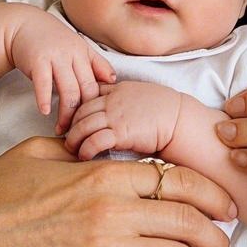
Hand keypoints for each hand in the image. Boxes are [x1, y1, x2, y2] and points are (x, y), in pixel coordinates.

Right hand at [0, 137, 235, 246]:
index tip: (224, 206)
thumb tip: (100, 145)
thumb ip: (80, 148)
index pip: (176, 178)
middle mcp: (112, 209)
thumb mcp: (40, 152)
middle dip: (217, 235)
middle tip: (227, 246)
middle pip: (186, 219)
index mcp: (104, 173)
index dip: (210, 193)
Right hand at [7, 10, 115, 132]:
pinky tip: (45, 112)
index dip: (97, 106)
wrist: (22, 25)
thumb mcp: (77, 47)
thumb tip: (113, 80)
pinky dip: (45, 100)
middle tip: (78, 132)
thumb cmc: (52, 40)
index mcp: (85, 54)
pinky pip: (43, 84)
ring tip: (61, 129)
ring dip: (66, 114)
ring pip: (68, 91)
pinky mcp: (37, 61)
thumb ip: (95, 63)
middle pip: (86, 90)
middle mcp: (73, 55)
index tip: (93, 122)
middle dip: (84, 115)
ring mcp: (56, 57)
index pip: (98, 84)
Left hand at [64, 81, 182, 159]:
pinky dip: (85, 149)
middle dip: (71, 124)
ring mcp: (115, 117)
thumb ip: (124, 95)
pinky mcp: (121, 133)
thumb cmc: (166, 109)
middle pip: (81, 111)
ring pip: (83, 126)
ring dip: (74, 139)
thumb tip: (114, 104)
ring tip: (71, 148)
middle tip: (66, 136)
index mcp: (117, 89)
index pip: (88, 96)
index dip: (78, 109)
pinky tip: (83, 156)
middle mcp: (113, 101)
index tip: (73, 119)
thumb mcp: (142, 92)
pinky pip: (94, 141)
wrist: (180, 120)